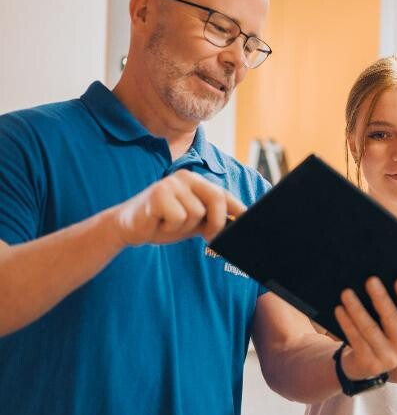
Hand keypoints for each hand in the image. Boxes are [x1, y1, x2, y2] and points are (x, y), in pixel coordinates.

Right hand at [112, 171, 245, 246]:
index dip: (239, 209)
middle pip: (216, 198)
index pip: (223, 194)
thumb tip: (237, 226)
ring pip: (196, 213)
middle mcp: (185, 178)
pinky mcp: (158, 193)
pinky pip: (178, 217)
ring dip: (183, 226)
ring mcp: (171, 183)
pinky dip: (170, 226)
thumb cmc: (163, 223)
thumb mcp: (193, 222)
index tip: (250, 222)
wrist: (129, 227)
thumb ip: (213, 221)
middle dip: (216, 222)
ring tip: (168, 223)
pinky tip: (158, 222)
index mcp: (196, 182)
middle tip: (207, 236)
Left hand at [333, 276, 396, 379]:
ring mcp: (388, 359)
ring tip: (347, 293)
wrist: (365, 365)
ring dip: (357, 309)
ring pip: (370, 329)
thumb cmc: (383, 335)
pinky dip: (347, 323)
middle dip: (380, 298)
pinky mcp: (369, 364)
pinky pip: (356, 339)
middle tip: (370, 280)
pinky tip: (340, 309)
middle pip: (392, 319)